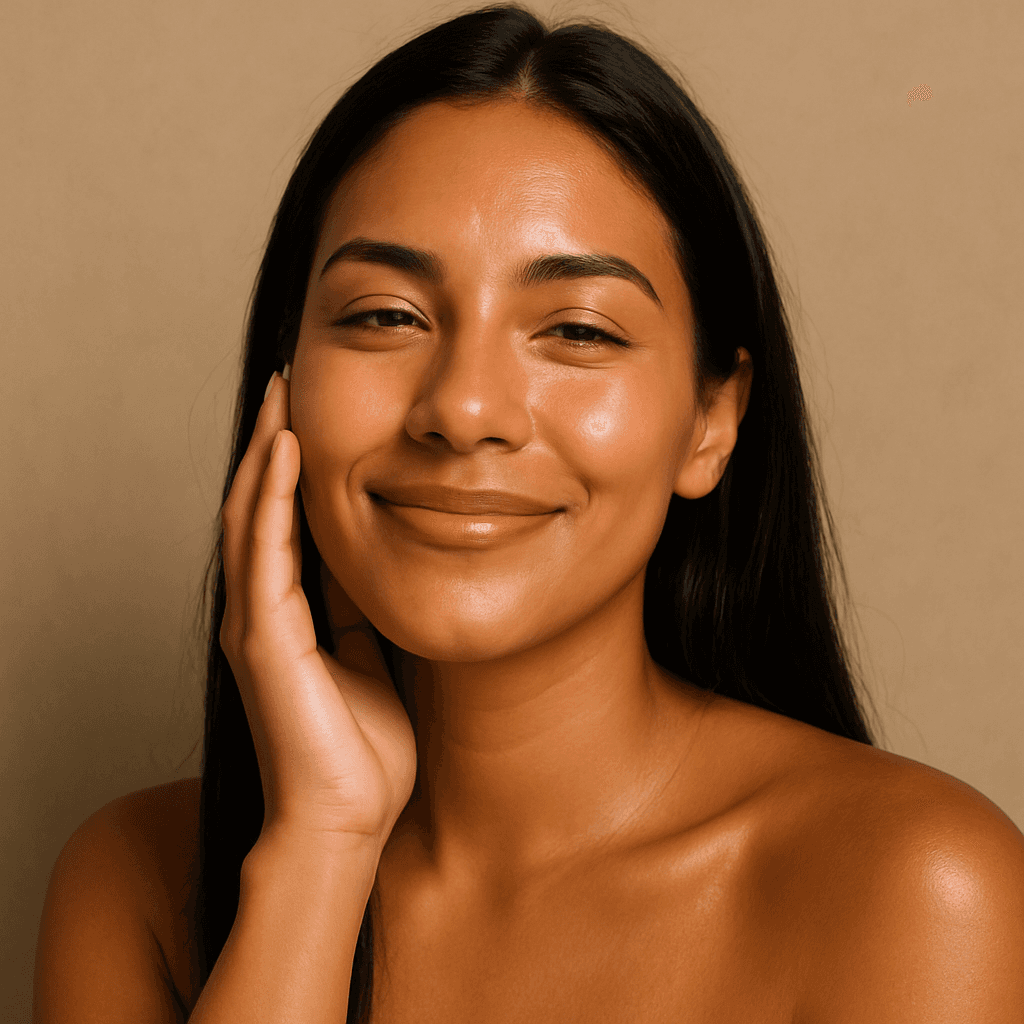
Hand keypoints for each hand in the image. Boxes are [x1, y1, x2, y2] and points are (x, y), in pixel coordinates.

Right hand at [219, 369, 416, 850]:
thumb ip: (365, 610)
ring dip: (264, 453)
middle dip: (273, 442)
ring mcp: (255, 623)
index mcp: (288, 614)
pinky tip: (286, 452)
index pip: (284, 522)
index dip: (293, 466)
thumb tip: (390, 560)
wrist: (346, 820)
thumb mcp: (374, 656)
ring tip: (282, 395)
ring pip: (249, 517)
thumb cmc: (364, 749)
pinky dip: (271, 498)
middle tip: (289, 381)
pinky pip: (265, 554)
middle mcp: (260, 610)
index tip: (314, 412)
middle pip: (257, 506)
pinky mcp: (262, 640)